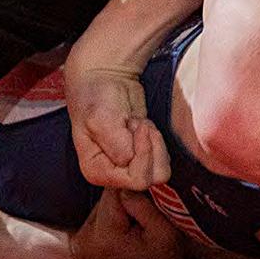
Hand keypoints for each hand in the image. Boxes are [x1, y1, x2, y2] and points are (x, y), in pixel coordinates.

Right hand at [65, 66, 170, 189]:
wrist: (105, 79)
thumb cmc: (96, 97)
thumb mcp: (101, 119)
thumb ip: (117, 145)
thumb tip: (133, 159)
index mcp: (98, 172)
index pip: (137, 180)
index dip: (143, 154)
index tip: (136, 126)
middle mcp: (114, 175)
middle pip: (152, 178)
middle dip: (151, 148)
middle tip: (136, 124)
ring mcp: (130, 166)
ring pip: (161, 171)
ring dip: (155, 143)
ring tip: (137, 124)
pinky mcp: (144, 155)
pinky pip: (163, 157)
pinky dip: (157, 139)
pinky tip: (142, 125)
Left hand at [69, 190, 199, 258]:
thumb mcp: (164, 230)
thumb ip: (142, 204)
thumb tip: (124, 182)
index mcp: (103, 238)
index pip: (113, 191)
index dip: (134, 191)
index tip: (149, 204)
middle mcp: (84, 242)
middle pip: (105, 198)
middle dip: (125, 201)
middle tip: (144, 219)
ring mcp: (79, 245)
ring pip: (102, 206)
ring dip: (119, 210)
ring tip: (136, 228)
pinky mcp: (79, 246)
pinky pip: (98, 218)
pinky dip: (113, 219)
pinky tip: (125, 233)